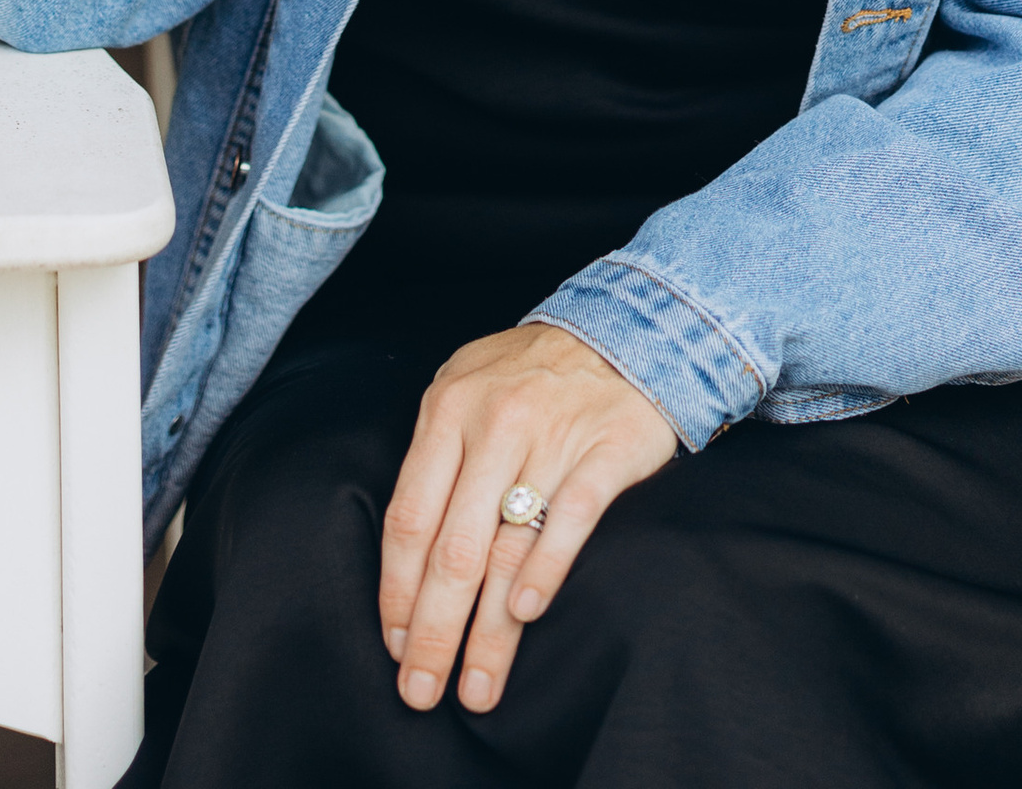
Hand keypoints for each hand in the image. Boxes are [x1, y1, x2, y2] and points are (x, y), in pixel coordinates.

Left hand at [379, 321, 677, 717]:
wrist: (627, 329)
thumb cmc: (533, 374)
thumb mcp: (467, 388)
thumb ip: (437, 456)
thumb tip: (407, 553)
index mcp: (448, 411)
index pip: (410, 519)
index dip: (398, 591)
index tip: (394, 647)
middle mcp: (494, 424)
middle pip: (452, 548)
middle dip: (432, 631)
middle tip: (422, 692)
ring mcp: (552, 438)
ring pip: (506, 549)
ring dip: (488, 631)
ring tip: (476, 688)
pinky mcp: (607, 450)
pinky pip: (572, 518)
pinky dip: (546, 567)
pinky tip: (526, 613)